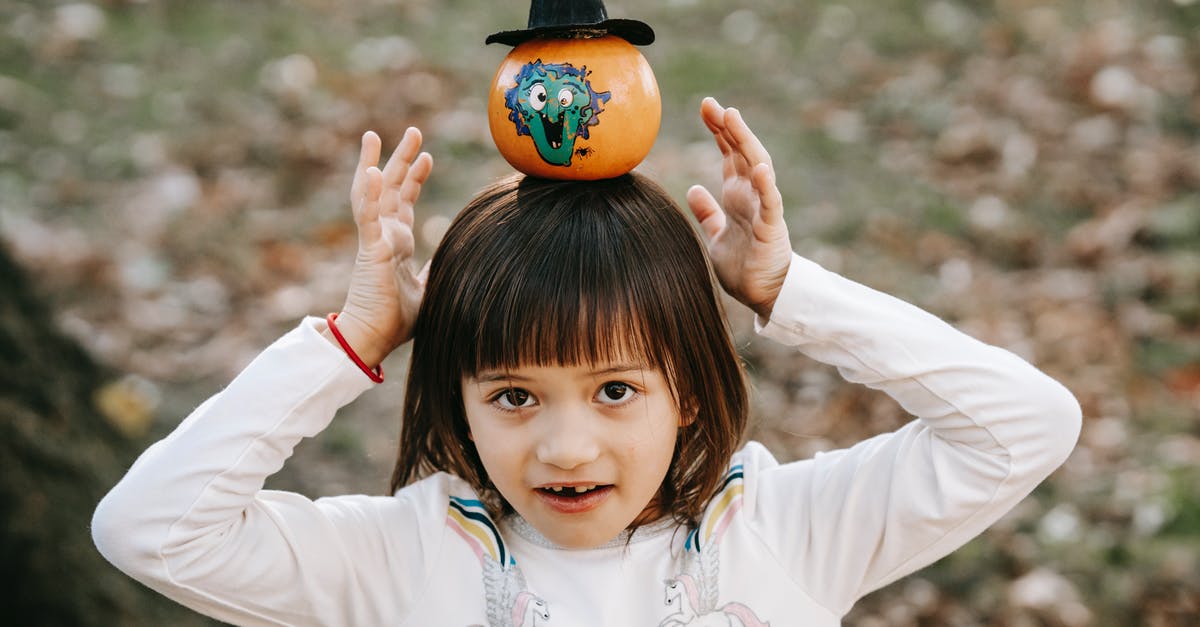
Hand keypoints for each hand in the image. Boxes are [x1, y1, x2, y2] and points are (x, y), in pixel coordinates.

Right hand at [327, 128, 432, 366]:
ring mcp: (375, 239)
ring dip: (378, 162)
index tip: (426, 157)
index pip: (405, 201)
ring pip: (374, 192)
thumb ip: (434, 270)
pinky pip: (367, 215)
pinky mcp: (369, 248)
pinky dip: (369, 192)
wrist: (375, 338)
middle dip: (402, 158)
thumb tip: (449, 259)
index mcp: (396, 243)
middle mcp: (384, 235)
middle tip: (413, 131)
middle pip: (392, 187)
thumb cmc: (396, 320)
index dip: (415, 178)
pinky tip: (373, 169)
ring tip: (377, 135)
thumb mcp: (427, 288)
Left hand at [687, 97, 791, 318]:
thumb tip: (693, 190)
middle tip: (712, 103)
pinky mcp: (772, 229)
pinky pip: (771, 203)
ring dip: (746, 143)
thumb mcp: (716, 236)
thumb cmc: (744, 266)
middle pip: (742, 152)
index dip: (719, 130)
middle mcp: (752, 196)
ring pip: (757, 168)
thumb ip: (707, 212)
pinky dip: (766, 184)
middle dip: (728, 127)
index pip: (729, 154)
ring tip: (733, 118)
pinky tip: (760, 167)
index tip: (705, 107)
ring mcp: (763, 209)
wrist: (764, 296)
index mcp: (738, 195)